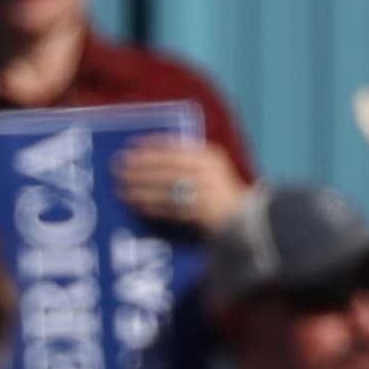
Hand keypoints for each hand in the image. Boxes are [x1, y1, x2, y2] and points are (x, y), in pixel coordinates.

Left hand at [114, 137, 248, 232]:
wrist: (249, 223)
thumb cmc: (225, 196)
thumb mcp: (211, 171)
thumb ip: (188, 164)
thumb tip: (150, 162)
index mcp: (209, 156)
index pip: (174, 147)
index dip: (150, 146)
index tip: (131, 146)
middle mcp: (207, 171)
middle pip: (166, 167)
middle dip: (140, 168)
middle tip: (118, 169)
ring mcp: (206, 192)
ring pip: (166, 187)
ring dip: (142, 188)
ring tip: (122, 190)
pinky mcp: (202, 213)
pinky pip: (172, 208)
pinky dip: (154, 207)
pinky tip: (139, 206)